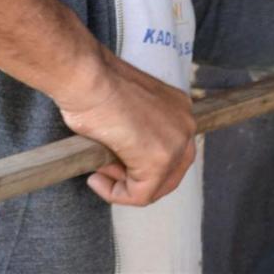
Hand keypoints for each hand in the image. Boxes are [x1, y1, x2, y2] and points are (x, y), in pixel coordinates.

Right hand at [53, 48, 196, 205]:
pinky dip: (116, 194)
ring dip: (126, 187)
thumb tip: (123, 163)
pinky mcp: (158, 160)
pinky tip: (96, 179)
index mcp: (178, 108)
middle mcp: (185, 123)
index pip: (172, 150)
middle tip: (107, 174)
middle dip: (139, 181)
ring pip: (158, 186)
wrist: (88, 78)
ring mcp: (176, 142)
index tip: (110, 162)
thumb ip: (134, 135)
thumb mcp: (125, 111)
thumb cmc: (94, 87)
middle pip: (172, 171)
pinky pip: (141, 195)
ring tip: (99, 173)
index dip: (139, 164)